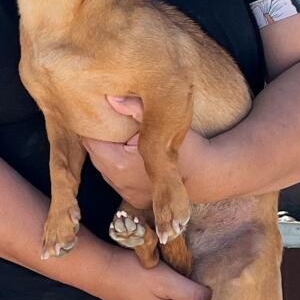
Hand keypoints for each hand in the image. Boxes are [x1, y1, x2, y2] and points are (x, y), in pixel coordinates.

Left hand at [82, 95, 220, 206]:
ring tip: (119, 136)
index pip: (90, 141)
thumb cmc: (186, 145)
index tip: (99, 112)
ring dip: (107, 153)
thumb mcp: (163, 121)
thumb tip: (112, 98)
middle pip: (94, 154)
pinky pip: (116, 180)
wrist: (209, 173)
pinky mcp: (135, 201)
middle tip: (109, 121)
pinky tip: (129, 155)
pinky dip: (118, 167)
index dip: (93, 125)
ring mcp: (127, 195)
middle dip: (99, 138)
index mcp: (119, 164)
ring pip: (104, 167)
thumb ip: (134, 107)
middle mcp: (120, 183)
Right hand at [99, 249, 210, 299]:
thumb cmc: (134, 274)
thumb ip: (197, 296)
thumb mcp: (170, 281)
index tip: (206, 280)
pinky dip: (178, 298)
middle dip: (200, 299)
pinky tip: (170, 283)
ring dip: (189, 297)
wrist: (102, 271)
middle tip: (193, 276)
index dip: (210, 297)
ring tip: (181, 277)